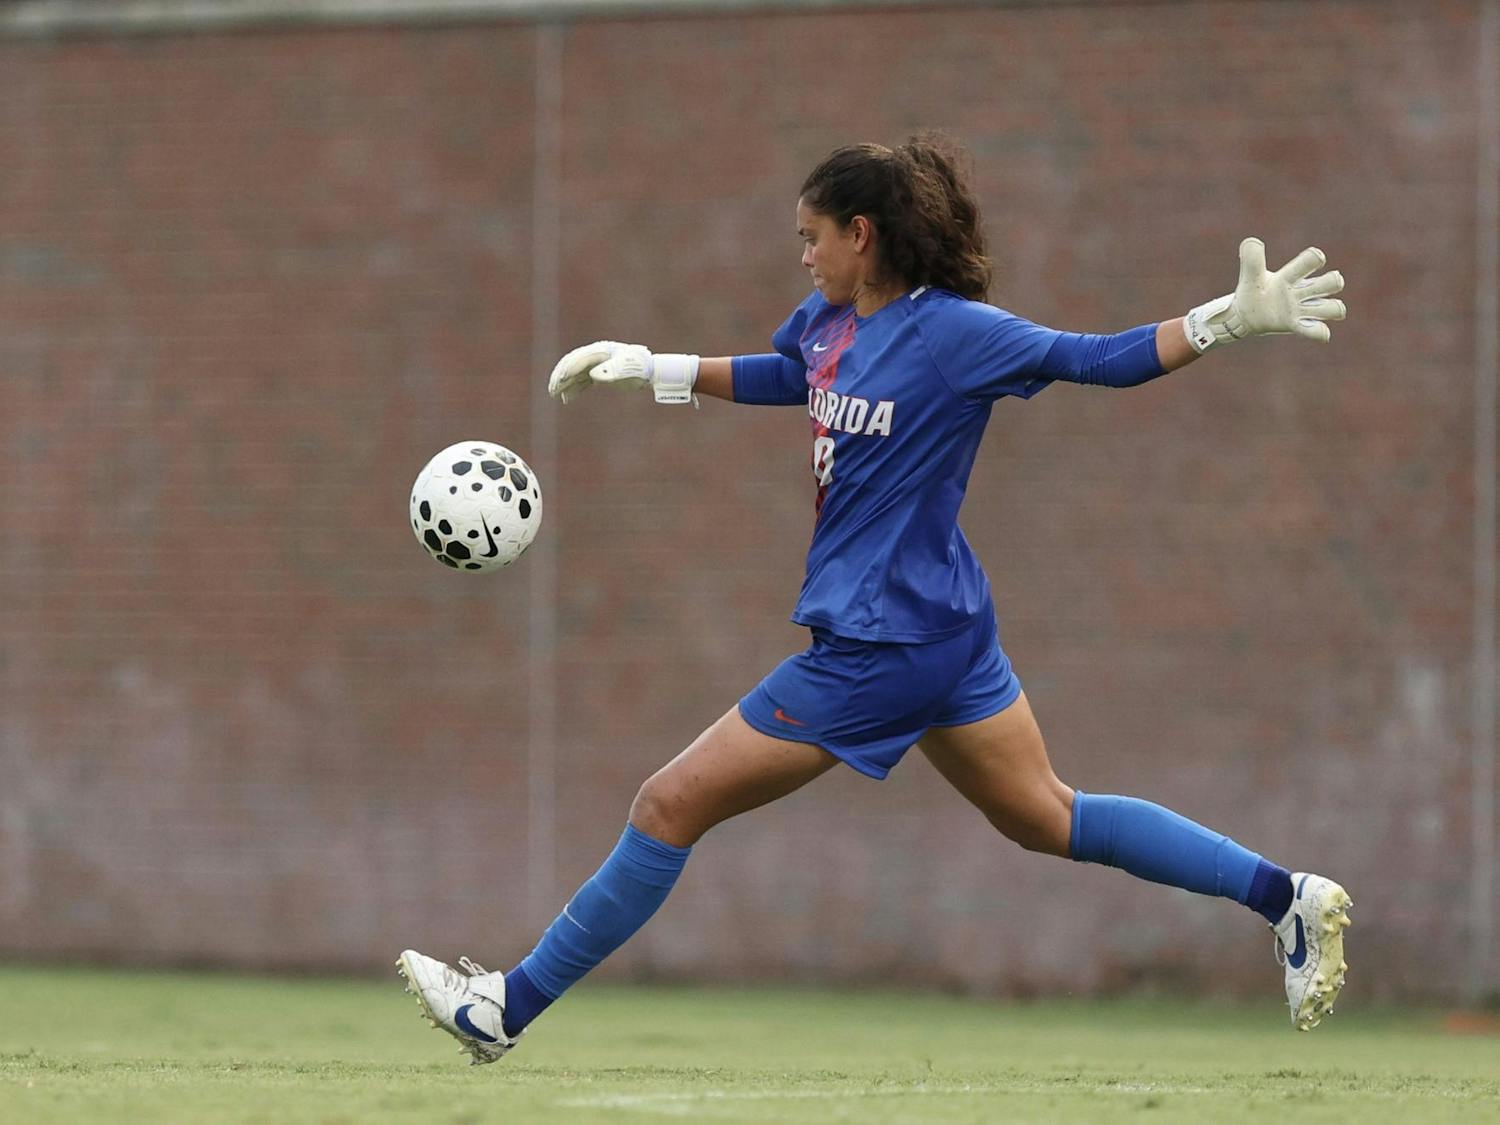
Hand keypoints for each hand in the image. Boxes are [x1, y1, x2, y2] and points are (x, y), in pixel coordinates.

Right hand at [546, 341, 697, 404]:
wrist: (651, 372)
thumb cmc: (640, 369)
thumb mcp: (628, 371)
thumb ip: (611, 372)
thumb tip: (593, 375)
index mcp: (601, 351)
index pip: (579, 359)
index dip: (568, 370)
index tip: (560, 381)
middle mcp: (595, 356)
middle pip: (572, 364)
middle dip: (560, 376)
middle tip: (552, 390)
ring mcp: (596, 364)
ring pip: (575, 373)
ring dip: (564, 384)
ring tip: (554, 395)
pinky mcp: (599, 374)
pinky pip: (581, 381)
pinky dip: (573, 389)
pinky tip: (567, 399)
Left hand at [1184, 238, 1346, 352]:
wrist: (1245, 315)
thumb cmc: (1253, 291)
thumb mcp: (1250, 275)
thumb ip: (1252, 259)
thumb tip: (1251, 241)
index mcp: (1292, 275)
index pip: (1312, 260)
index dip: (1315, 258)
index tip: (1312, 260)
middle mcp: (1303, 291)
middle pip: (1334, 282)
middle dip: (1331, 282)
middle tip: (1311, 289)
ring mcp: (1302, 310)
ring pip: (1334, 308)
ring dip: (1329, 308)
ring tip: (1310, 311)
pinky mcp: (1297, 326)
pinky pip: (1319, 331)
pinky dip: (1320, 332)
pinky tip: (1309, 329)